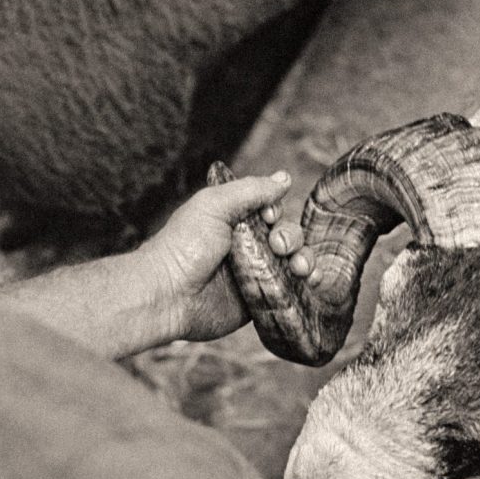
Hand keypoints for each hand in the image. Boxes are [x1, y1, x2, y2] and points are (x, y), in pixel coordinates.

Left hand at [140, 171, 313, 341]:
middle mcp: (247, 247)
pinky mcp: (259, 300)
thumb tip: (284, 178)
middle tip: (277, 246)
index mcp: (234, 221)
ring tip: (300, 266)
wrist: (168, 294)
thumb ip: (250, 190)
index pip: (271, 211)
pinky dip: (306, 284)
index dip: (276, 213)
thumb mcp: (214, 205)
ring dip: (305, 259)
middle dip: (291, 237)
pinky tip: (311, 280)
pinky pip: (290, 290)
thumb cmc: (184, 246)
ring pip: (294, 262)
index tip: (267, 217)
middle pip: (287, 236)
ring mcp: (254, 275)